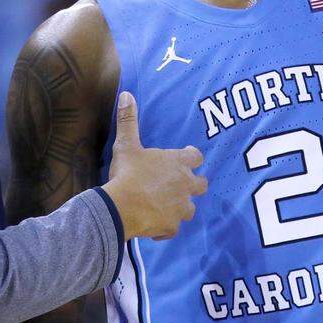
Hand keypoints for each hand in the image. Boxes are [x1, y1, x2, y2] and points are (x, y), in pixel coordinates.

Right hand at [100, 91, 206, 239]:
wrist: (121, 207)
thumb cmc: (127, 173)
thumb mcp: (126, 144)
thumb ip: (128, 120)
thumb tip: (126, 94)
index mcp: (177, 163)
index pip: (196, 156)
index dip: (192, 156)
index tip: (186, 156)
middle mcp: (185, 185)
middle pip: (202, 185)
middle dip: (194, 183)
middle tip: (180, 183)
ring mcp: (181, 208)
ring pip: (189, 208)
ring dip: (180, 206)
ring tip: (166, 206)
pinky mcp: (172, 227)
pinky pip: (172, 229)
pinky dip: (165, 227)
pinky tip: (155, 226)